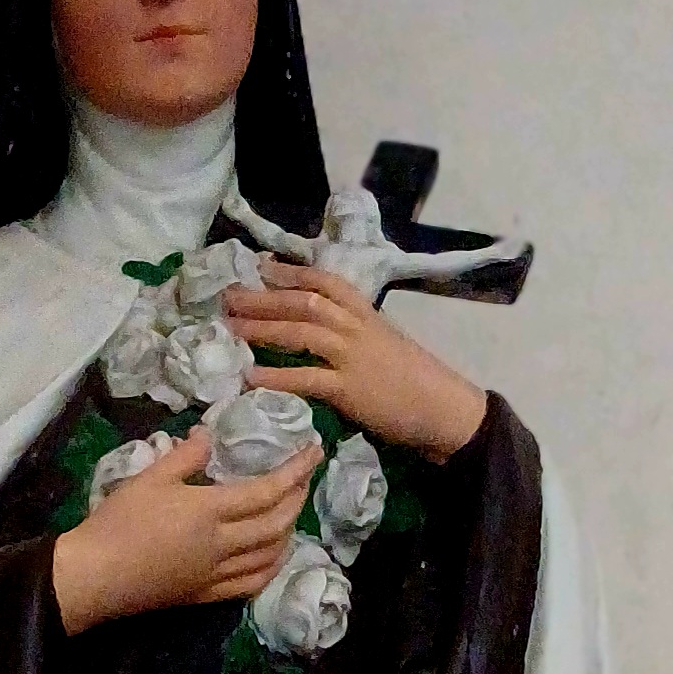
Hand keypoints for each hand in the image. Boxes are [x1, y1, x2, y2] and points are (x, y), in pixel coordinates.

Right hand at [51, 424, 319, 633]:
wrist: (96, 576)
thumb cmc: (118, 523)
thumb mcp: (149, 477)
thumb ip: (185, 456)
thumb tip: (209, 435)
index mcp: (209, 511)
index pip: (266, 491)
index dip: (295, 472)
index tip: (313, 452)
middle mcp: (221, 545)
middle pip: (276, 524)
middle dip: (297, 499)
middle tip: (304, 478)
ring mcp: (216, 574)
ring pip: (269, 556)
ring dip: (289, 532)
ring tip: (291, 512)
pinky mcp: (206, 595)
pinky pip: (251, 584)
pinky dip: (271, 567)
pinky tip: (273, 555)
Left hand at [228, 261, 487, 463]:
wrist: (443, 408)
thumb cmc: (414, 379)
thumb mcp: (384, 343)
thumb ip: (353, 334)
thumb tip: (320, 330)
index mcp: (365, 314)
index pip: (324, 282)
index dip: (291, 272)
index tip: (261, 266)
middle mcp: (356, 327)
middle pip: (303, 302)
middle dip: (263, 298)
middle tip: (229, 297)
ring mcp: (352, 356)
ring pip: (301, 331)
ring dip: (262, 327)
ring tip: (231, 328)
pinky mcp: (349, 389)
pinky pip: (305, 377)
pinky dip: (276, 375)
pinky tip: (250, 376)